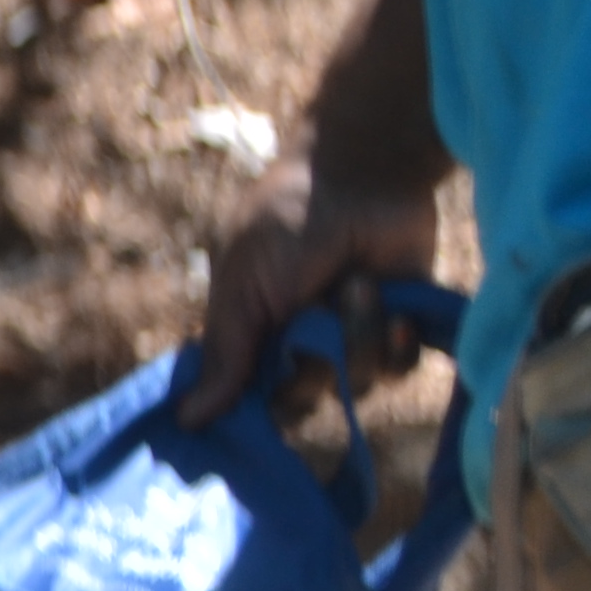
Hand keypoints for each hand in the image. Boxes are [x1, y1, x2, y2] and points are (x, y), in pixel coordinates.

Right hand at [180, 157, 438, 423]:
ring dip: (359, 337)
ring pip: (354, 386)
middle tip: (315, 312)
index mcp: (252, 339)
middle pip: (302, 400)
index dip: (250, 411)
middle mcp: (299, 348)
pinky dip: (399, 344)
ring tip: (360, 283)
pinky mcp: (402, 328)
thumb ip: (225, 352)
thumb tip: (188, 420)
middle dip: (312, 363)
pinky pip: (399, 369)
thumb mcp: (241, 285)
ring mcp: (351, 340)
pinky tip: (398, 311)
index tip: (257, 399)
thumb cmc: (287, 220)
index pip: (245, 403)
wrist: (365, 170)